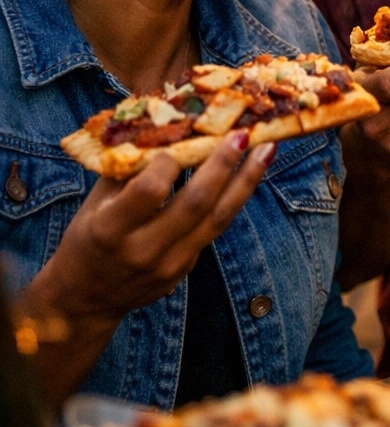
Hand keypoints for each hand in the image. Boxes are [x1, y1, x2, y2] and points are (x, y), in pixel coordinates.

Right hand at [26, 132, 272, 324]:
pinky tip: (247, 175)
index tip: (178, 142)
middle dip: (223, 165)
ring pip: (218, 219)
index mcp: (110, 230)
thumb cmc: (88, 239)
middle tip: (243, 134)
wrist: (85, 299)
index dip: (167, 163)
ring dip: (246, 181)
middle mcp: (143, 250)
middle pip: (196, 203)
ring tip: (267, 150)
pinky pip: (215, 229)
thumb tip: (164, 127)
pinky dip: (232, 199)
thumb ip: (127, 171)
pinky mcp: (186, 269)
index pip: (149, 191)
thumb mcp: (94, 204)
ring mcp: (169, 265)